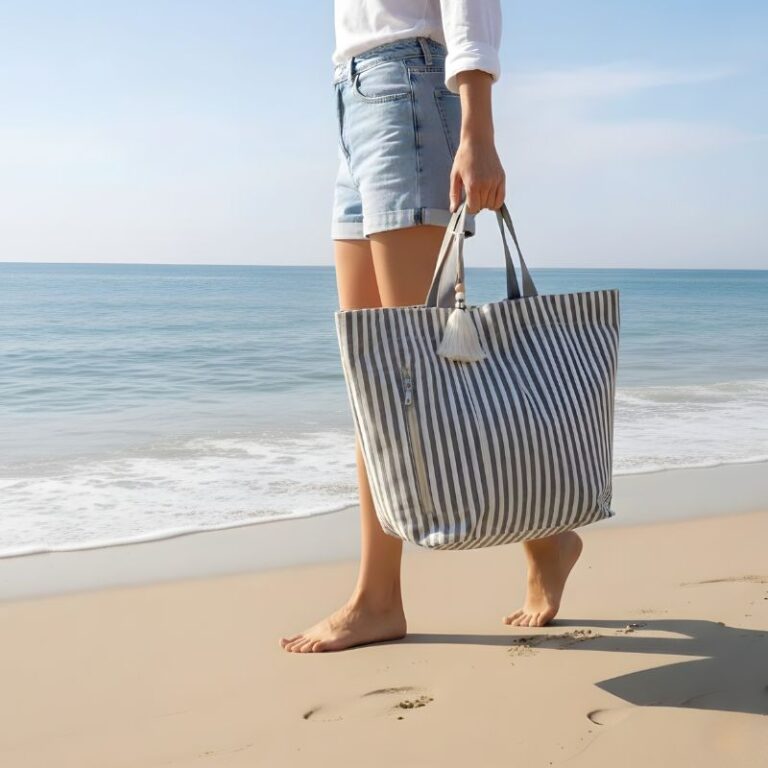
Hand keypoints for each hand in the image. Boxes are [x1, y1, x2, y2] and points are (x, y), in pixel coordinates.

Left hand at [449, 69, 504, 214]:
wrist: (478, 140)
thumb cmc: (464, 156)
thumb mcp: (455, 175)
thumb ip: (454, 194)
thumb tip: (453, 210)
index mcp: (473, 185)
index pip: (473, 208)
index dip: (469, 208)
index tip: (466, 202)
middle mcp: (486, 184)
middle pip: (482, 207)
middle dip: (476, 205)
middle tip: (472, 196)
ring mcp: (495, 181)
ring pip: (492, 204)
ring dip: (485, 203)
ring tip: (480, 194)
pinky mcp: (502, 178)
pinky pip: (501, 198)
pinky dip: (495, 201)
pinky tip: (489, 196)